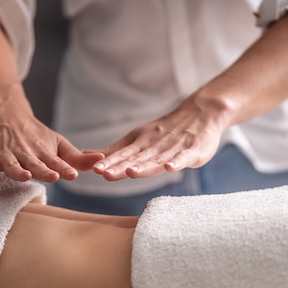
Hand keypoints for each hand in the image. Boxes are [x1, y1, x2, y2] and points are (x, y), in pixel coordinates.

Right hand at [0, 97, 103, 182]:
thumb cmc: (37, 136)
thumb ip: (77, 159)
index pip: (56, 162)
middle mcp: (26, 153)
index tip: (72, 174)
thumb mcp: (59, 145)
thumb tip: (102, 160)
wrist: (7, 113)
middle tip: (54, 176)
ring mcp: (7, 152)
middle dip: (44, 170)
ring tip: (25, 175)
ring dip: (18, 170)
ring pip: (12, 163)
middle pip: (35, 164)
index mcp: (44, 153)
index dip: (63, 168)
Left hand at [90, 92, 229, 180]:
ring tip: (131, 172)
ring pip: (157, 159)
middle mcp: (155, 145)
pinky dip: (177, 162)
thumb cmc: (166, 131)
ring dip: (144, 166)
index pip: (123, 154)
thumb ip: (115, 150)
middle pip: (136, 158)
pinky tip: (169, 168)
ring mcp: (174, 148)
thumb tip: (87, 155)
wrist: (201, 114)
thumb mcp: (138, 138)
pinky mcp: (193, 151)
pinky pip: (184, 157)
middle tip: (105, 173)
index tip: (95, 170)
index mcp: (141, 143)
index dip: (110, 162)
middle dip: (121, 166)